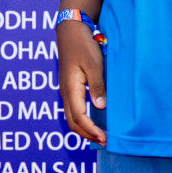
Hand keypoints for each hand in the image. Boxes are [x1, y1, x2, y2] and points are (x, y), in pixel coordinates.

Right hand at [57, 20, 106, 144]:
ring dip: (84, 129)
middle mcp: (66, 93)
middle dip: (87, 135)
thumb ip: (97, 86)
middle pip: (72, 123)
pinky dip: (82, 120)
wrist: (71, 31)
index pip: (80, 118)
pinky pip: (73, 110)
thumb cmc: (83, 46)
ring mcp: (66, 90)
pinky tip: (93, 120)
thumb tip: (100, 107)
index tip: (105, 138)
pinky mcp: (69, 87)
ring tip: (100, 135)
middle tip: (104, 141)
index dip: (92, 130)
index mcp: (70, 89)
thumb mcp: (94, 64)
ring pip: (71, 118)